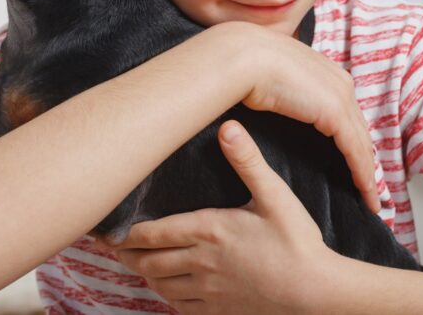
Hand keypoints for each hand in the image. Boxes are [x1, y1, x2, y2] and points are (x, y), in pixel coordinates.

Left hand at [106, 120, 336, 314]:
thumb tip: (228, 127)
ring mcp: (208, 292)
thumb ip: (248, 161)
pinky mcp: (219, 311)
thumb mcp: (275, 195)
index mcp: (209, 231)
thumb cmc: (297, 242)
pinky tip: (166, 288)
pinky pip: (179, 307)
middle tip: (113, 246)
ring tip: (133, 263)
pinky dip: (165, 295)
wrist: (315, 292)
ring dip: (143, 273)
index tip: (107, 229)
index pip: (152, 233)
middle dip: (127, 254)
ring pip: (159, 285)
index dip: (125, 232)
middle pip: (148, 261)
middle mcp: (200, 263)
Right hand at [219, 21, 380, 212]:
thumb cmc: (249, 66)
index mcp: (328, 72)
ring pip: (362, 143)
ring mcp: (341, 97)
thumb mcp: (275, 77)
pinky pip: (355, 150)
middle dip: (365, 159)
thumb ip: (287, 89)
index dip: (352, 140)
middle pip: (359, 130)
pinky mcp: (335, 113)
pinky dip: (362, 173)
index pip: (347, 114)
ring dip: (368, 173)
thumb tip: (277, 99)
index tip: (353, 162)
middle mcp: (341, 83)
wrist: (245, 57)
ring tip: (370, 197)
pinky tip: (363, 190)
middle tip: (369, 186)